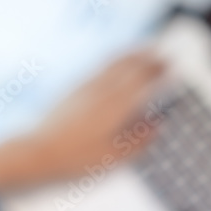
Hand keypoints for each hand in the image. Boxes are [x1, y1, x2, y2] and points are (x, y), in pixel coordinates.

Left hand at [0, 51, 168, 184]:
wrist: (38, 152)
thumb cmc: (75, 158)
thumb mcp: (113, 157)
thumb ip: (139, 141)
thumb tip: (157, 127)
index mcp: (116, 104)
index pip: (143, 79)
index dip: (159, 71)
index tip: (172, 68)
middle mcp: (102, 90)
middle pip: (129, 65)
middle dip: (148, 58)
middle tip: (162, 55)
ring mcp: (86, 87)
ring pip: (113, 63)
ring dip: (131, 55)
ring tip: (142, 52)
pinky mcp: (73, 91)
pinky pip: (99, 68)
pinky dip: (113, 62)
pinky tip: (113, 67)